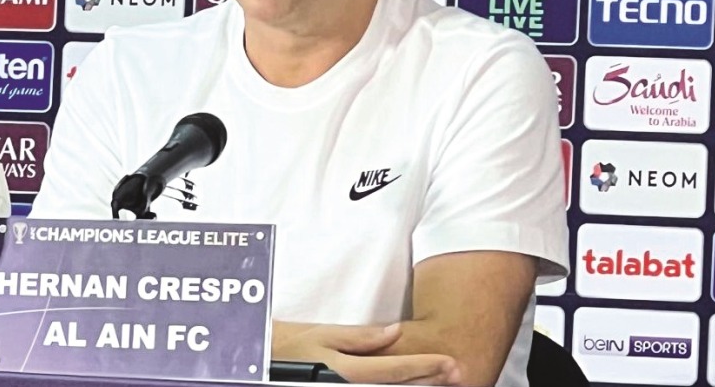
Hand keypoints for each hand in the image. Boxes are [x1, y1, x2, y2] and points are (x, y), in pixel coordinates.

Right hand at [271, 321, 462, 384]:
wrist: (257, 364)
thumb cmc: (285, 346)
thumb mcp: (320, 335)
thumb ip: (359, 338)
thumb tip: (393, 333)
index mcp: (343, 370)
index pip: (393, 371)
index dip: (425, 367)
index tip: (450, 363)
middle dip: (428, 381)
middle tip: (457, 373)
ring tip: (440, 382)